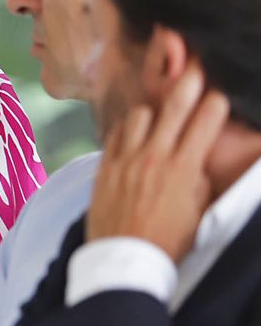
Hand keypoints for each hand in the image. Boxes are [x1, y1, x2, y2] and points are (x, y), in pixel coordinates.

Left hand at [86, 66, 228, 261]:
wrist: (125, 258)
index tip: (220, 93)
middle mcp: (153, 157)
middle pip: (172, 108)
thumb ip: (199, 179)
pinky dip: (127, 128)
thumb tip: (198, 159)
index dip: (215, 105)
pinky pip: (115, 133)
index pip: (204, 124)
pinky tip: (133, 131)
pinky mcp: (104, 165)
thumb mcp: (198, 210)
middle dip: (187, 85)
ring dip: (152, 111)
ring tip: (158, 114)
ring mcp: (126, 158)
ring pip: (139, 114)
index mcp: (183, 169)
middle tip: (194, 67)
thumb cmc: (168, 240)